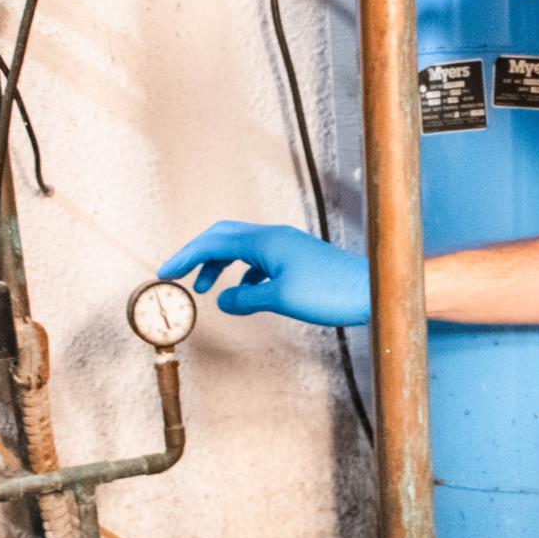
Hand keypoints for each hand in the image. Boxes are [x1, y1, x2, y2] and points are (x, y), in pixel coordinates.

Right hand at [158, 221, 369, 326]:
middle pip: (224, 237)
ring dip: (220, 266)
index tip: (165, 273)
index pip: (213, 242)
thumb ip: (245, 299)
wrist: (374, 291)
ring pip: (242, 249)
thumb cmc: (331, 293)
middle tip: (179, 275)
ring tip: (208, 290)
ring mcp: (288, 247)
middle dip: (198, 255)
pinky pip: (260, 261)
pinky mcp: (299, 259)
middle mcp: (274, 237)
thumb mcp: (280, 299)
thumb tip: (222, 300)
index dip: (185, 257)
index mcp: (265, 241)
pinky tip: (244, 293)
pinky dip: (244, 274)